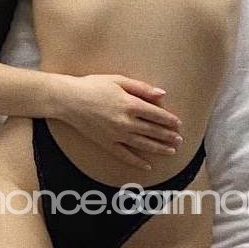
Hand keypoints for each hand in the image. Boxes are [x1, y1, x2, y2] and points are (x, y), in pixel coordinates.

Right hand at [58, 74, 183, 170]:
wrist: (69, 100)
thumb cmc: (93, 86)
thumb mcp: (119, 80)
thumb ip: (142, 88)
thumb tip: (162, 94)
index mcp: (130, 104)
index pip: (156, 114)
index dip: (169, 119)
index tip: (178, 123)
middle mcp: (126, 122)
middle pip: (153, 131)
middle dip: (168, 136)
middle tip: (179, 140)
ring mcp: (116, 135)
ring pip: (143, 144)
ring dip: (159, 148)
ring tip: (171, 151)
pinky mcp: (106, 143)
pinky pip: (124, 155)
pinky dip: (137, 162)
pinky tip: (147, 166)